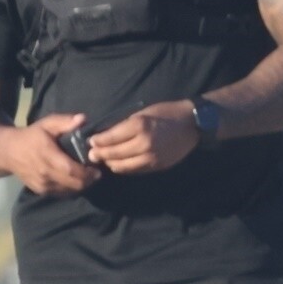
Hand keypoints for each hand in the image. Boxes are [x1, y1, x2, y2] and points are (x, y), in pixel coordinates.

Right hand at [1, 113, 101, 196]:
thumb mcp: (47, 124)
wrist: (9, 152)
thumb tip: (83, 119)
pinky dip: (71, 189)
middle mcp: (45, 173)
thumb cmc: (31, 136)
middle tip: (96, 173)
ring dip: (81, 185)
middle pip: (73, 183)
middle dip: (88, 180)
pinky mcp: (41, 191)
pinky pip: (61, 193)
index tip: (97, 170)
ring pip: (69, 191)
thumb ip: (65, 122)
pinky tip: (75, 180)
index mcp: (47, 155)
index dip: (87, 173)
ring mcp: (42, 185)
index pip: (70, 170)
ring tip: (87, 176)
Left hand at [87, 100, 202, 174]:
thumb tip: (105, 134)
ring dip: (110, 163)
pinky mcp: (156, 166)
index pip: (111, 138)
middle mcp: (144, 143)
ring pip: (122, 166)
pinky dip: (123, 168)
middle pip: (114, 154)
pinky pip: (134, 170)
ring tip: (103, 160)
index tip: (90, 142)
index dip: (97, 141)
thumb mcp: (143, 113)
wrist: (192, 125)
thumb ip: (124, 125)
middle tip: (91, 155)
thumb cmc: (166, 113)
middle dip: (100, 155)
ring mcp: (151, 157)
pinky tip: (118, 164)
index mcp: (139, 126)